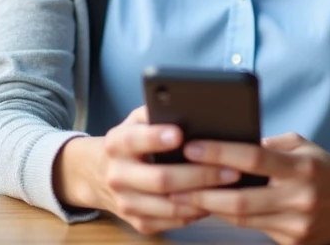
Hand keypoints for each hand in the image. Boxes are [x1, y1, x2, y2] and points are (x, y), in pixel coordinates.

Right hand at [57, 106, 242, 235]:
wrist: (99, 174)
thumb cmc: (131, 141)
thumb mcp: (136, 120)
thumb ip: (156, 112)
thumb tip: (189, 107)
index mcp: (116, 144)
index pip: (134, 140)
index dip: (156, 137)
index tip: (179, 133)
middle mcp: (118, 175)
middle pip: (160, 179)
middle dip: (199, 174)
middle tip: (230, 168)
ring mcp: (127, 202)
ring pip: (170, 205)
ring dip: (203, 196)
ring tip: (229, 184)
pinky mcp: (139, 222)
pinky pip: (172, 221)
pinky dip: (196, 212)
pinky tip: (214, 200)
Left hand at [172, 132, 329, 244]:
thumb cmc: (324, 168)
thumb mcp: (301, 146)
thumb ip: (268, 147)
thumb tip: (227, 142)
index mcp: (302, 167)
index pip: (253, 158)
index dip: (219, 153)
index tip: (191, 146)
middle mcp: (299, 198)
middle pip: (240, 198)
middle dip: (201, 190)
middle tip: (171, 181)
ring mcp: (296, 225)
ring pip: (241, 218)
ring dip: (208, 207)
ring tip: (180, 196)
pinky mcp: (293, 242)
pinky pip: (253, 229)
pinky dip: (229, 218)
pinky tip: (208, 209)